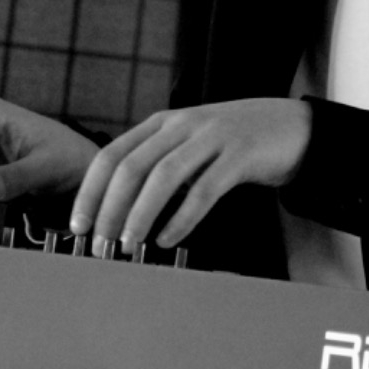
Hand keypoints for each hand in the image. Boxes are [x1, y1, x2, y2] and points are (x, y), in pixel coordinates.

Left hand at [69, 98, 311, 251]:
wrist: (291, 126)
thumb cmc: (232, 144)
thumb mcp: (189, 145)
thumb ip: (158, 166)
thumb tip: (118, 210)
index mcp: (162, 123)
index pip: (112, 155)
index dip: (90, 191)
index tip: (78, 225)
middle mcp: (182, 125)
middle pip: (132, 167)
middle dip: (109, 208)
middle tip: (99, 244)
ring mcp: (211, 137)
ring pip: (164, 177)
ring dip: (140, 214)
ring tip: (128, 245)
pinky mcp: (240, 154)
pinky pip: (204, 190)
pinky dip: (182, 218)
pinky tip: (169, 240)